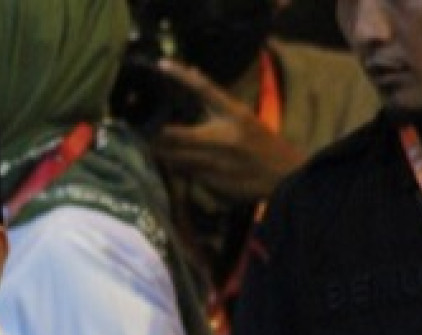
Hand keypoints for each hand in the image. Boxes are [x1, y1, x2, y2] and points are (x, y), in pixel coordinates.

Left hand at [152, 59, 305, 203]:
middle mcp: (223, 137)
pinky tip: (169, 166)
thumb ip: (213, 98)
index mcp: (234, 114)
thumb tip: (191, 70)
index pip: (205, 89)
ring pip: (175, 159)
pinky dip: (174, 170)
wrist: (283, 175)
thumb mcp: (240, 116)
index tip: (161, 64)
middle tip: (138, 131)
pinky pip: (184, 175)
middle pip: (176, 135)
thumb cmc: (259, 142)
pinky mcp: (212, 183)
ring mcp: (216, 162)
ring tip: (148, 149)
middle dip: (156, 136)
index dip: (182, 76)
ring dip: (160, 155)